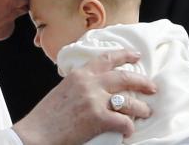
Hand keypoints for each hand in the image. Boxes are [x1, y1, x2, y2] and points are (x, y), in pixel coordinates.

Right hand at [13, 50, 156, 144]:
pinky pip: (123, 121)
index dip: (124, 55)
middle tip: (152, 87)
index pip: (106, 59)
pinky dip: (129, 127)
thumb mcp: (63, 91)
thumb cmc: (47, 116)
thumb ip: (80, 85)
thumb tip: (97, 88)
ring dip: (141, 108)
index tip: (136, 56)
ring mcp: (95, 100)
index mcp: (79, 74)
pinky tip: (128, 131)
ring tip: (146, 112)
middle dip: (142, 82)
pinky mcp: (98, 118)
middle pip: (124, 77)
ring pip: (129, 101)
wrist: (36, 133)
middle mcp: (89, 83)